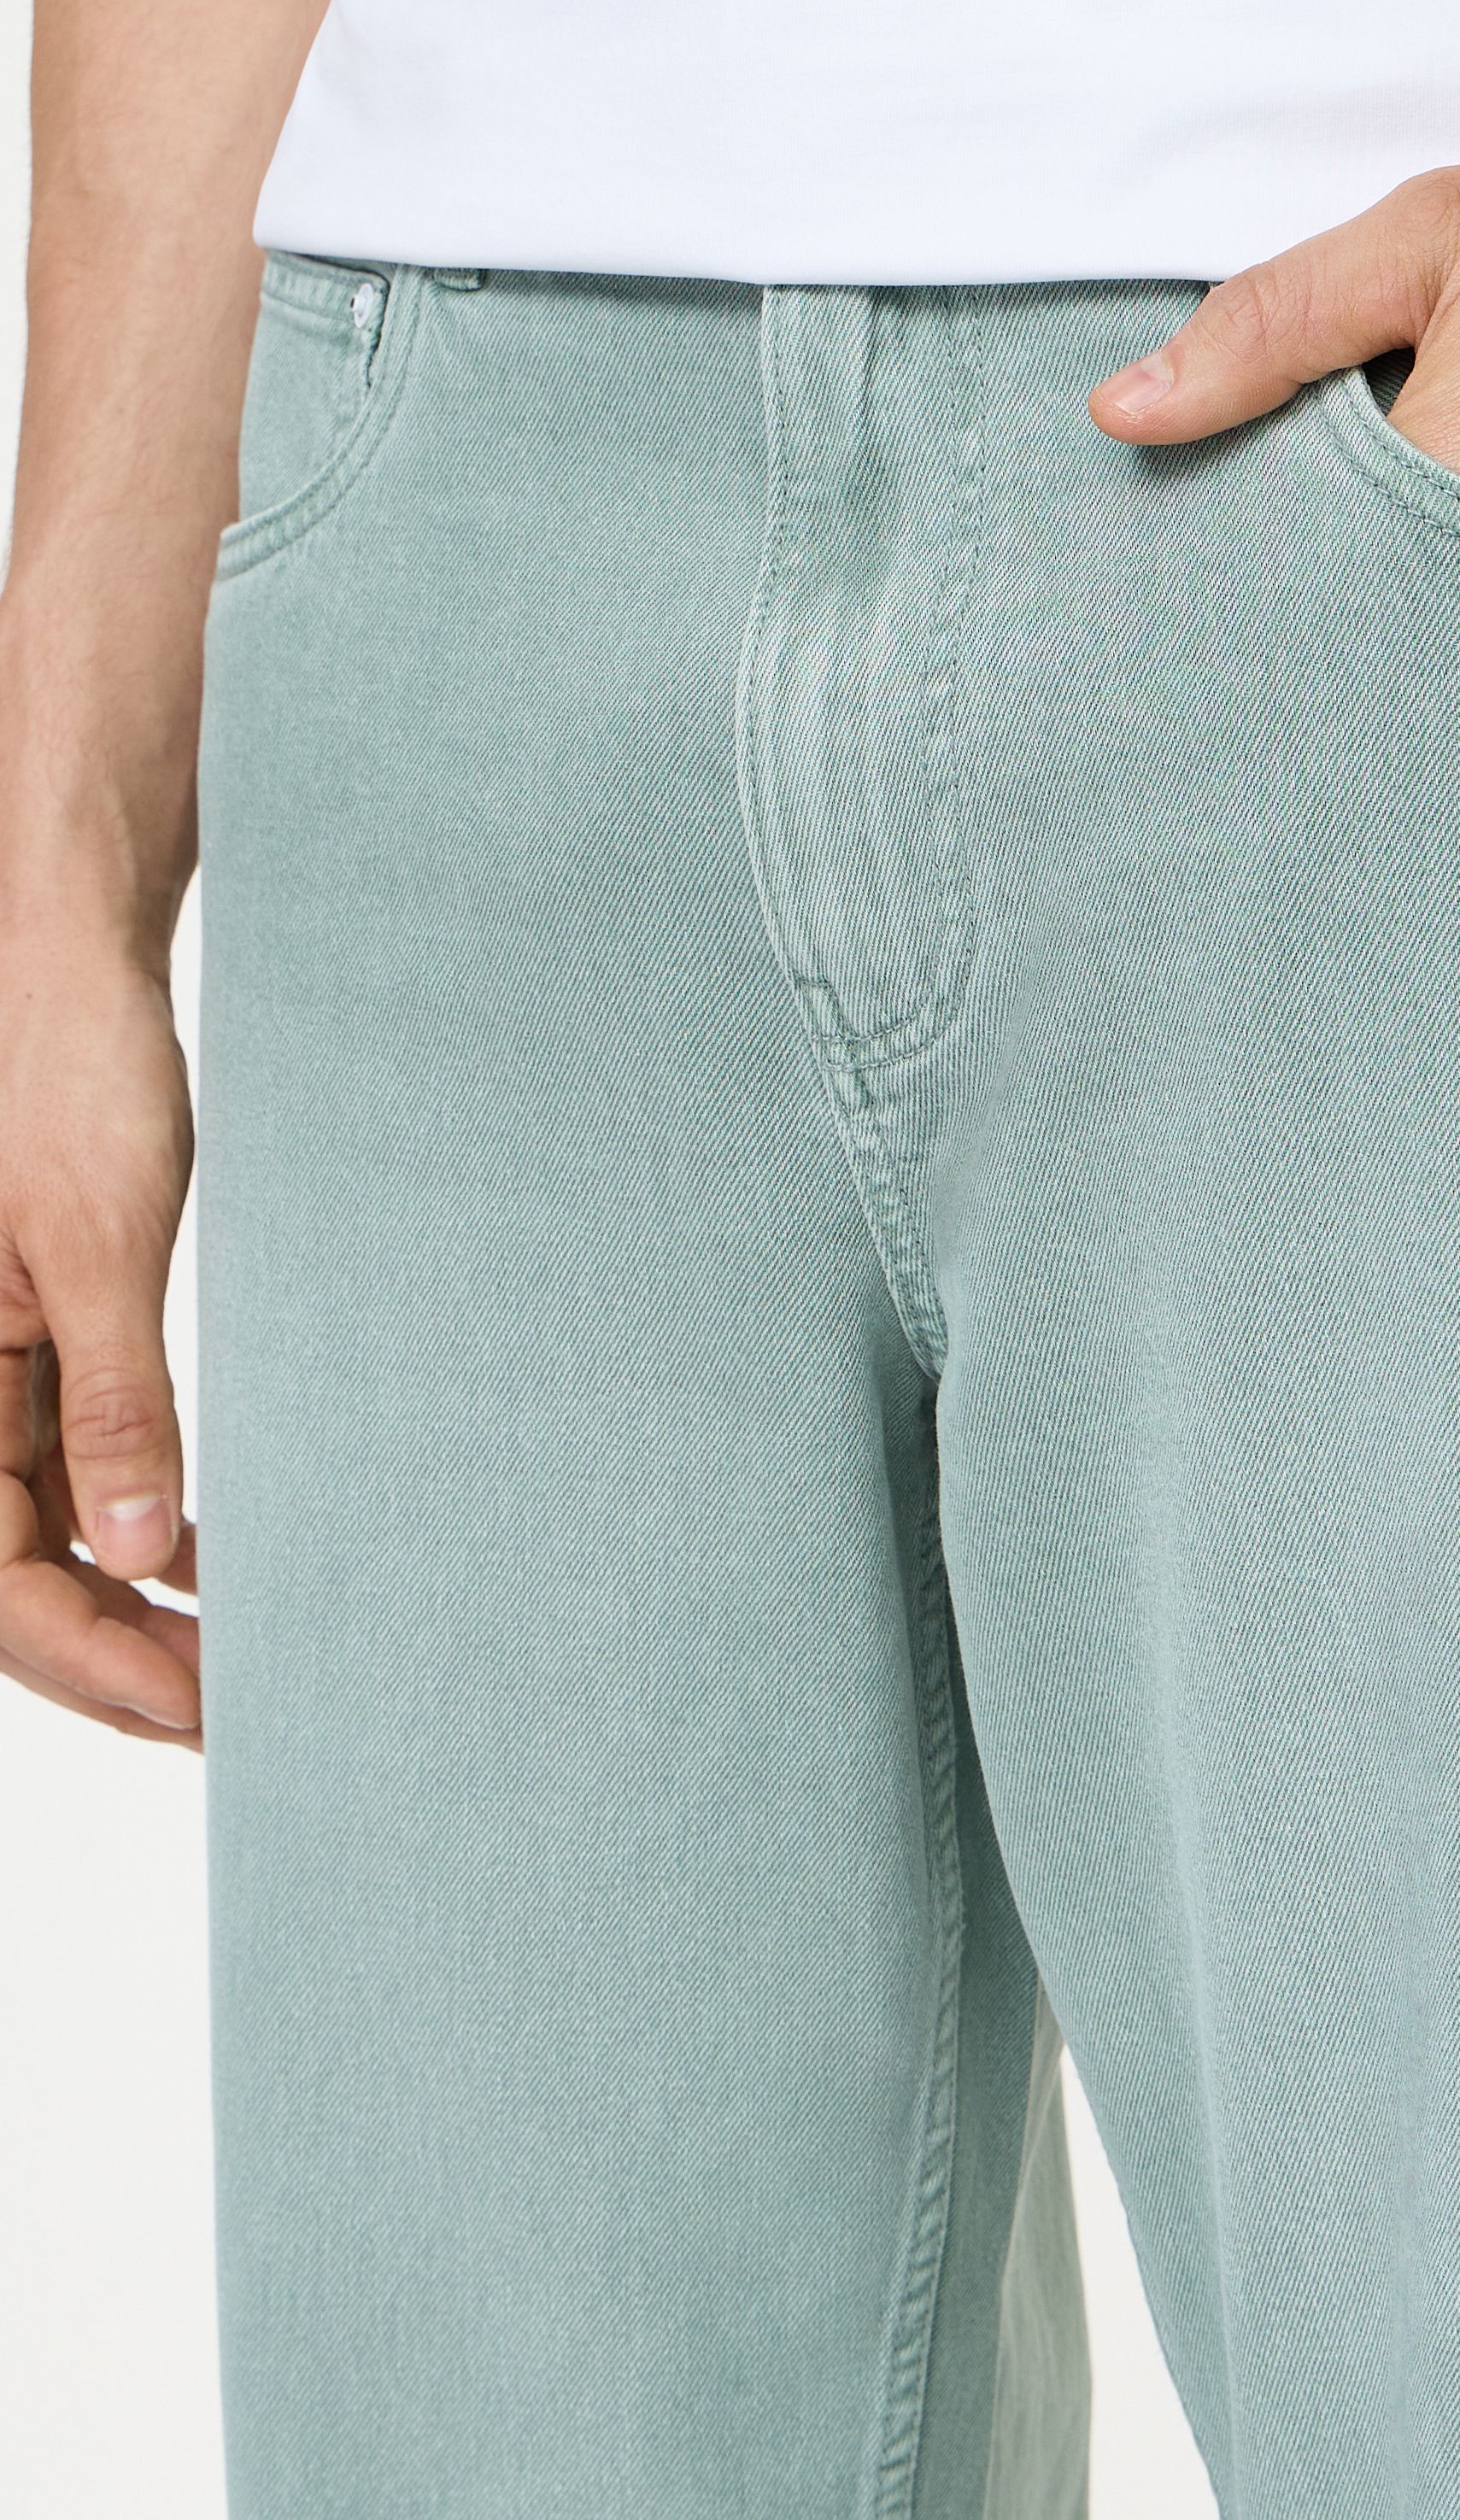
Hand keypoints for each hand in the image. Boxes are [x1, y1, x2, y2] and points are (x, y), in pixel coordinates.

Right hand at [0, 943, 198, 1744]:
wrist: (66, 956)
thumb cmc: (63, 1067)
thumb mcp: (98, 1241)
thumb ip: (113, 1403)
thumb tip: (138, 1553)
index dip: (88, 1659)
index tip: (195, 1707)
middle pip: (9, 1575)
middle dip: (111, 1656)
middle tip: (232, 1709)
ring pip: (39, 1531)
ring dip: (127, 1601)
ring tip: (232, 1653)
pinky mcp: (28, 1336)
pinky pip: (63, 1463)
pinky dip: (133, 1519)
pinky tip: (205, 1554)